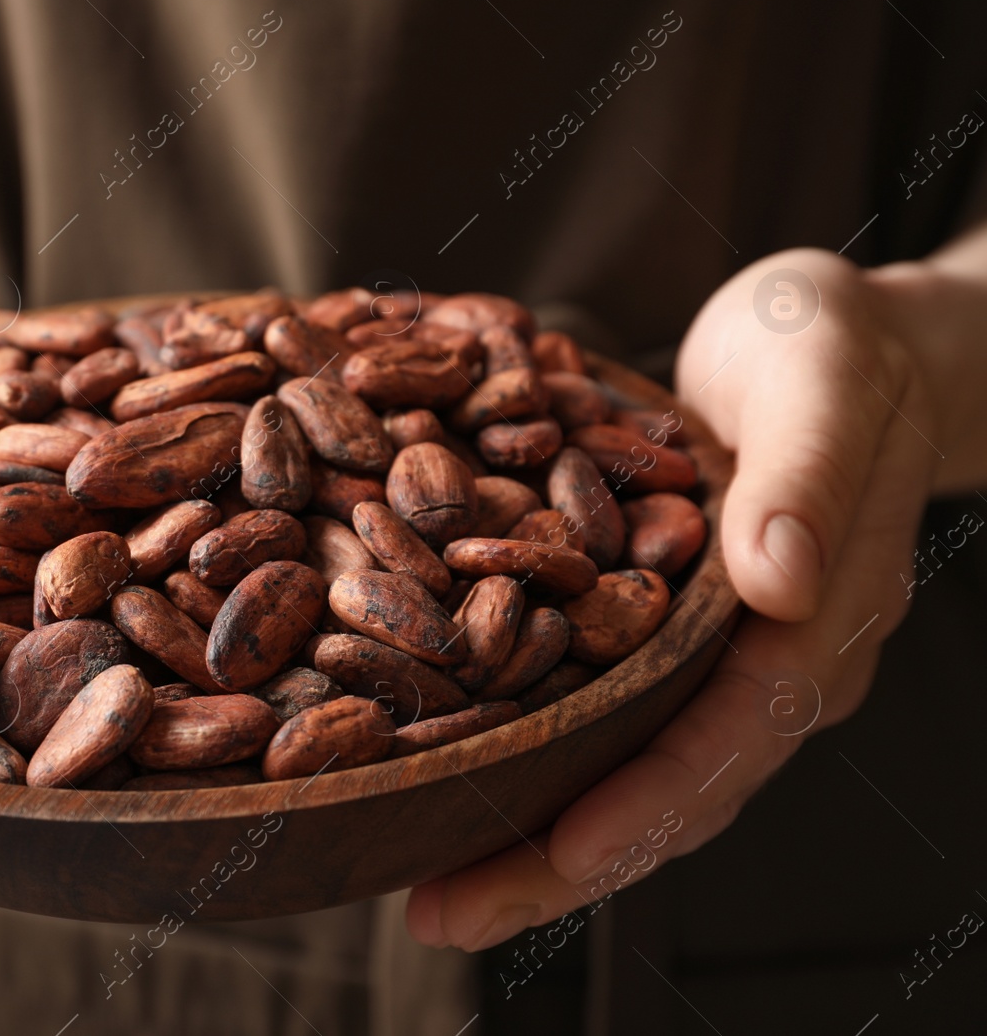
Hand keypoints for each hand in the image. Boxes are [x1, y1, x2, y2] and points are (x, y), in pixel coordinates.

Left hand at [406, 248, 939, 948]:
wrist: (828, 339)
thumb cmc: (836, 349)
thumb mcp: (825, 384)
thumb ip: (807, 478)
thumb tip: (779, 581)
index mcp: (812, 631)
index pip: (727, 743)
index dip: (646, 804)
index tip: (560, 852)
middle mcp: (751, 667)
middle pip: (656, 790)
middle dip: (553, 860)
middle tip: (439, 913)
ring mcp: (694, 654)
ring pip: (608, 763)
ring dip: (518, 823)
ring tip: (415, 873)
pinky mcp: (641, 624)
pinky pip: (579, 702)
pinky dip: (512, 740)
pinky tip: (431, 757)